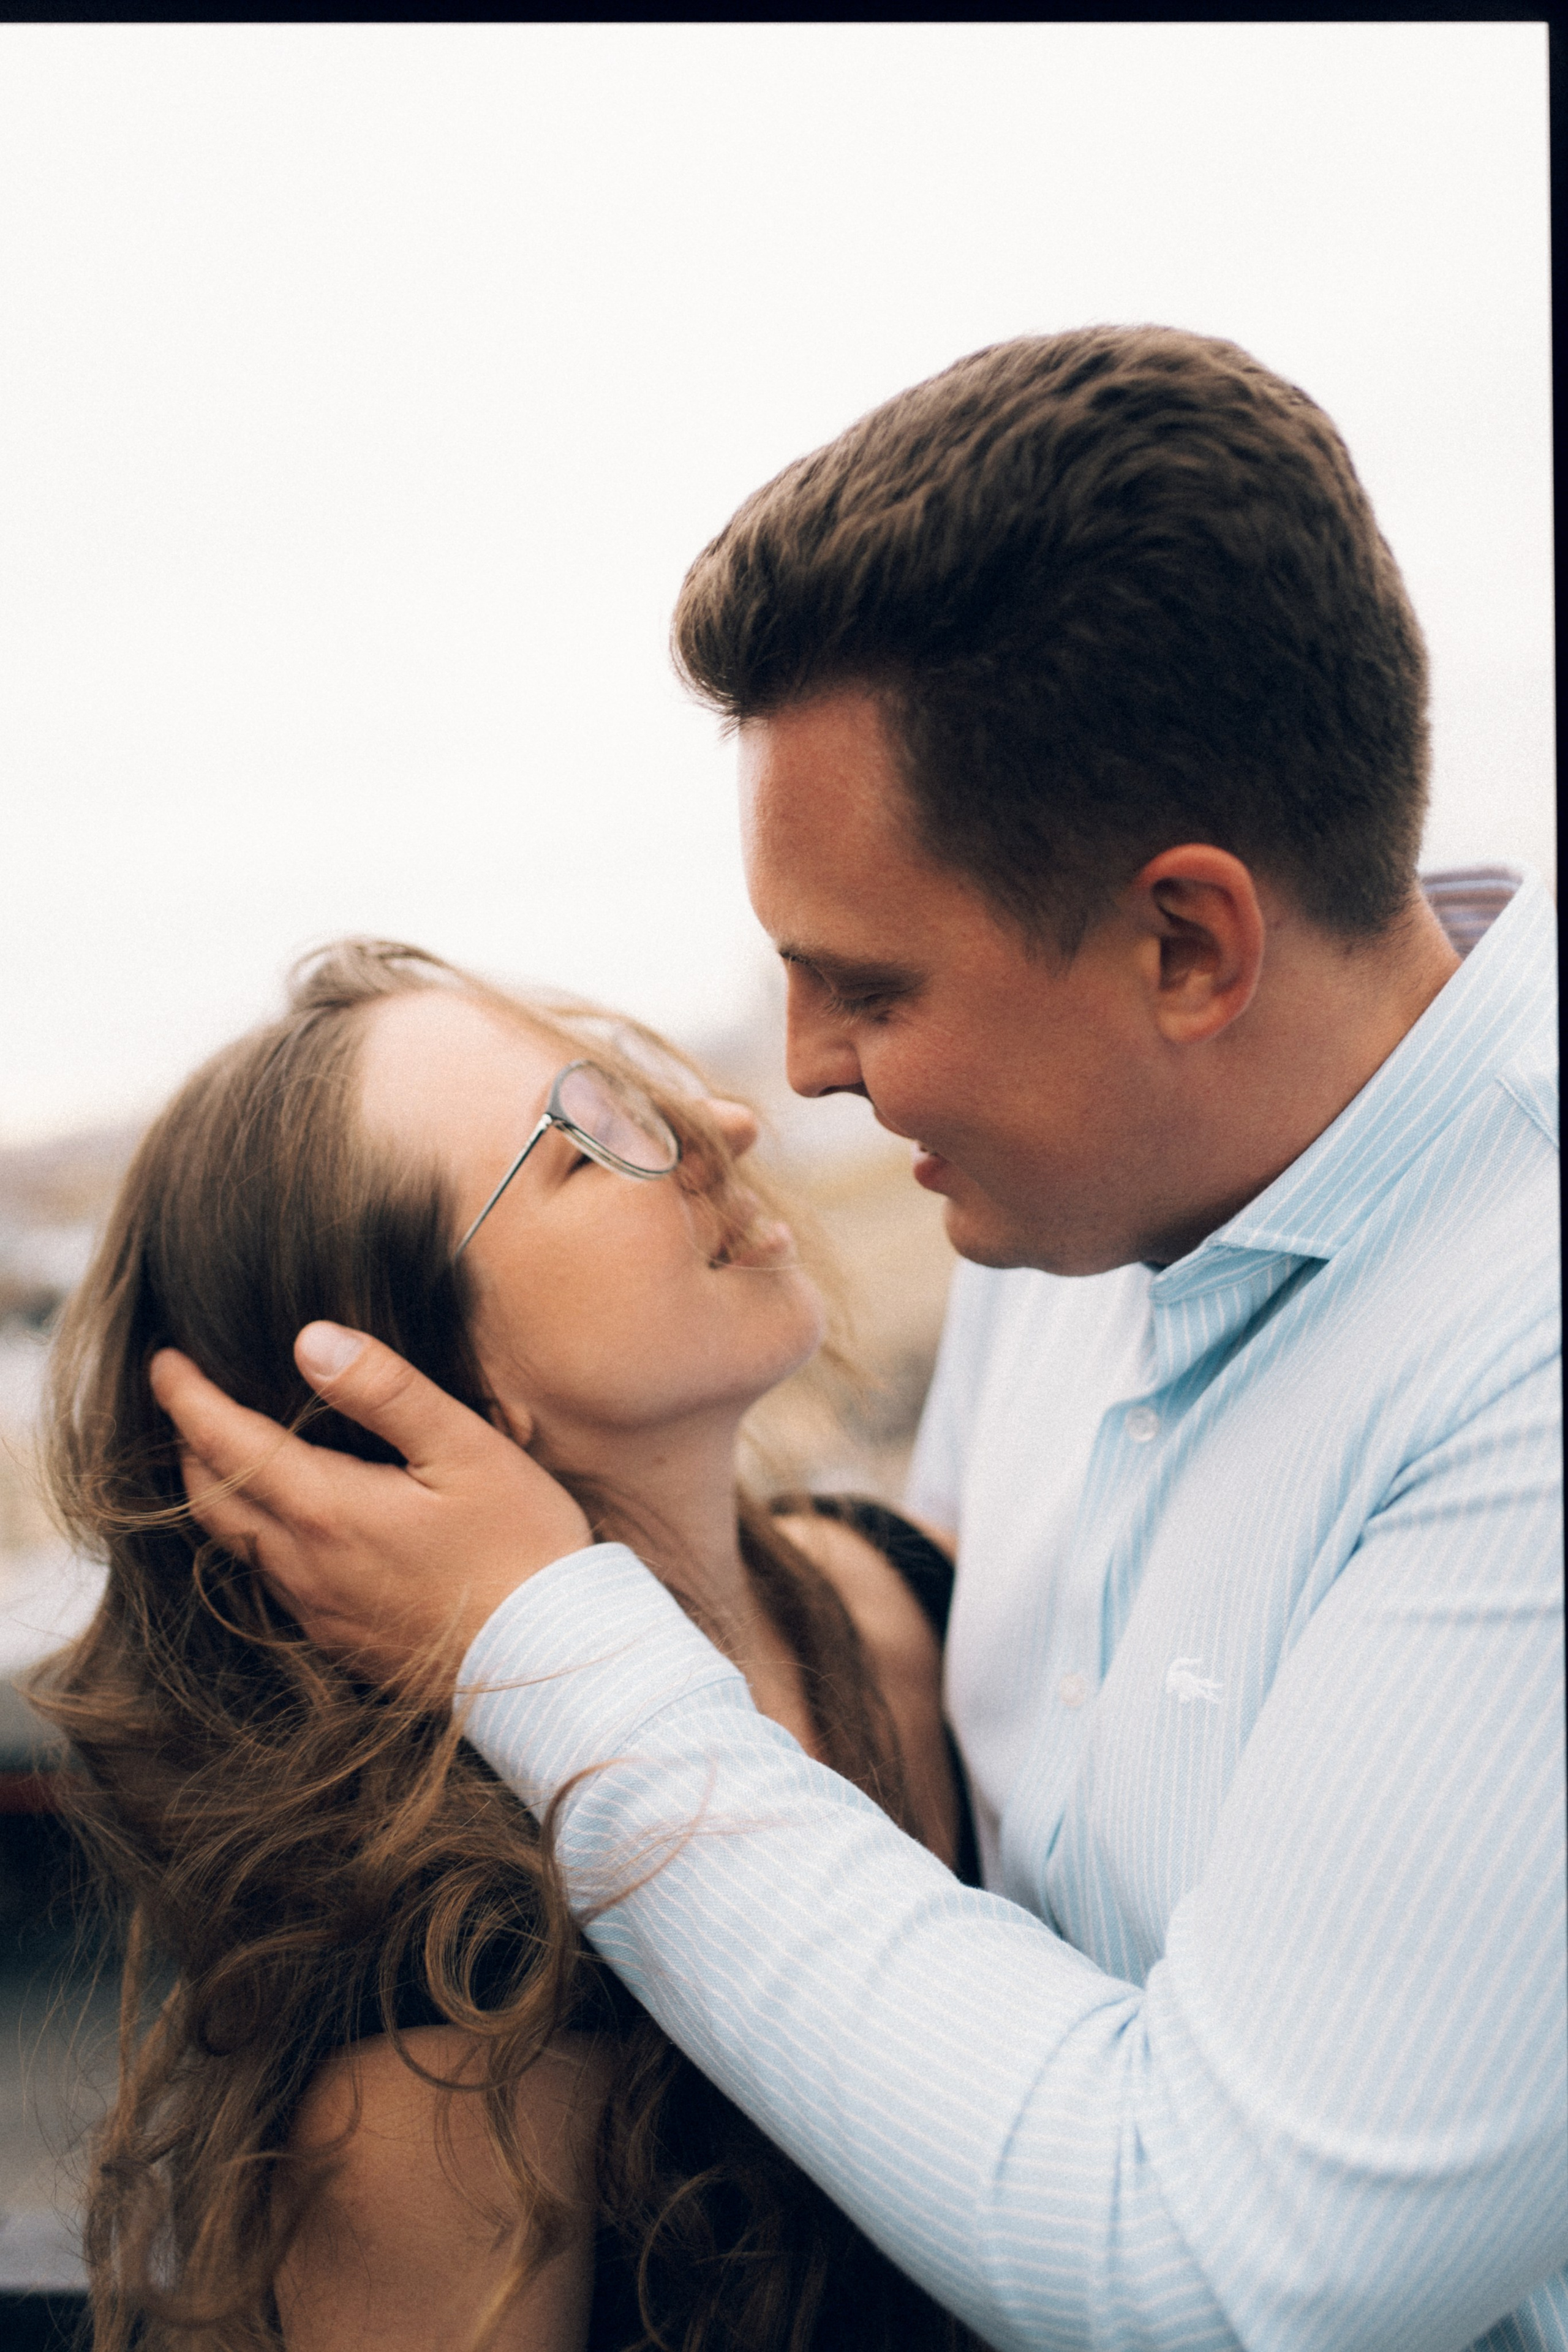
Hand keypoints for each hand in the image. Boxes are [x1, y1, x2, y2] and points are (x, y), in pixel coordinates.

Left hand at [148, 1323, 592, 1683]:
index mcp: (327, 1508)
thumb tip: (311, 1340)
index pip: (225, 1443)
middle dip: (187, 1442)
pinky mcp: (340, 1639)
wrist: (550, 1659)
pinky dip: (253, 1536)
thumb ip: (386, 1390)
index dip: (186, 1396)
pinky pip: (271, 1581)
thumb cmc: (522, 1545)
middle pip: (209, 1497)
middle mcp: (305, 1565)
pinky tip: (285, 1519)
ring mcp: (318, 1610)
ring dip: (216, 1491)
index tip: (165, 1360)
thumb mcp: (466, 1448)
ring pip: (234, 1543)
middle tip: (184, 1398)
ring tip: (222, 1449)